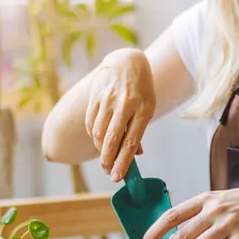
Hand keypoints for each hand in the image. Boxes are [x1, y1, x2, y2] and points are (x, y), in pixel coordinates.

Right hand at [85, 49, 154, 181]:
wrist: (126, 61)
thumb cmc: (141, 90)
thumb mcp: (148, 107)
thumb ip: (139, 130)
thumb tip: (135, 155)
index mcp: (143, 108)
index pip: (131, 141)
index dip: (124, 162)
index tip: (118, 177)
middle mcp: (124, 104)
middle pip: (112, 139)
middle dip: (108, 160)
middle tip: (108, 173)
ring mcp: (108, 100)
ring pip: (99, 133)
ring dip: (100, 150)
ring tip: (105, 159)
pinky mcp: (95, 97)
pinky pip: (91, 123)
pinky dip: (94, 136)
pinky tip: (98, 142)